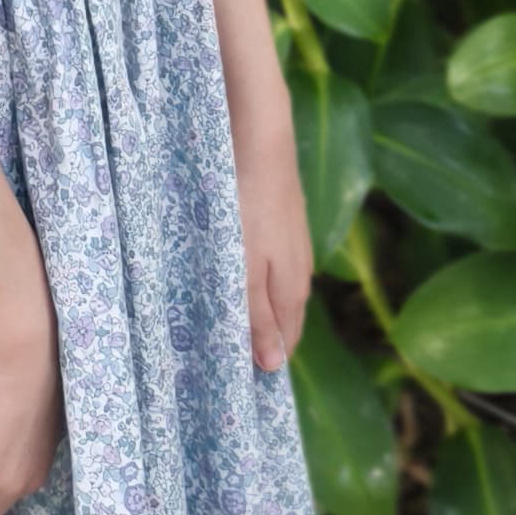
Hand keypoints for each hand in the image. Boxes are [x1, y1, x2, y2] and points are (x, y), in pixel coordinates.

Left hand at [233, 108, 312, 371]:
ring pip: (272, 289)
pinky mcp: (279, 222)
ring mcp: (291, 245)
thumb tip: (273, 366)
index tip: (233, 377)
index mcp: (293, 291)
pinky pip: (266, 263)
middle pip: (280, 318)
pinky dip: (248, 276)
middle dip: (256, 337)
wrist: (260, 137)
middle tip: (218, 351)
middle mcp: (300, 271)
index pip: (285, 344)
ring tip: (216, 316)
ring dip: (250, 306)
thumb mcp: (244, 270)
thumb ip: (256, 317)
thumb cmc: (246, 205)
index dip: (262, 362)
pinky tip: (226, 271)